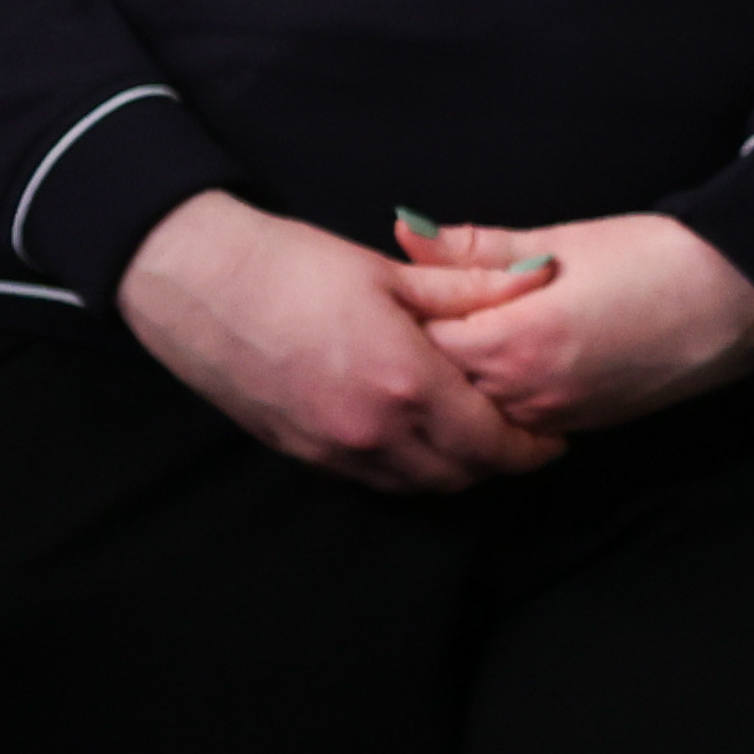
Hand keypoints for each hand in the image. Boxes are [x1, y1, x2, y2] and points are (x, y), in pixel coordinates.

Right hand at [118, 190, 551, 493]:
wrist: (201, 285)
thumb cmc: (295, 268)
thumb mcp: (392, 273)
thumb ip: (474, 286)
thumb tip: (542, 272)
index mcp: (406, 384)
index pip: (492, 444)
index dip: (531, 447)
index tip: (552, 435)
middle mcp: (373, 432)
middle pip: (462, 474)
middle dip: (500, 461)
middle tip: (521, 432)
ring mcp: (336, 451)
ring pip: (419, 486)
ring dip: (455, 468)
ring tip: (474, 433)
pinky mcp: (305, 455)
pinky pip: (375, 480)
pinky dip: (409, 468)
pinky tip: (417, 432)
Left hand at [392, 209, 753, 452]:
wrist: (736, 298)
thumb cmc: (653, 258)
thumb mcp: (561, 241)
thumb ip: (477, 248)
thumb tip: (405, 235)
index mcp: (514, 340)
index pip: (422, 343)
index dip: (402, 318)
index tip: (390, 297)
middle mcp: (526, 394)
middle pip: (442, 386)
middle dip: (422, 356)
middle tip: (409, 320)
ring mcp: (554, 418)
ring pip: (475, 412)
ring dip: (458, 382)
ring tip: (452, 342)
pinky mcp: (580, 428)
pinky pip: (515, 423)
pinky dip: (495, 401)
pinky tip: (498, 367)